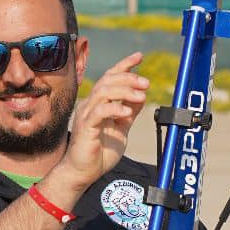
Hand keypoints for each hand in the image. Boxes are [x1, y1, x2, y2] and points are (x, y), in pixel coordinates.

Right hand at [63, 53, 149, 187]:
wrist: (83, 173)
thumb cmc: (100, 152)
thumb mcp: (121, 129)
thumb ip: (129, 113)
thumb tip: (142, 96)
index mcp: (99, 103)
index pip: (110, 77)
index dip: (124, 65)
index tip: (139, 56)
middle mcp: (91, 105)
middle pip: (108, 80)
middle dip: (129, 78)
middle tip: (146, 83)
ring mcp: (86, 114)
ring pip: (104, 92)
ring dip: (125, 91)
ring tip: (142, 96)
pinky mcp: (86, 127)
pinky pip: (100, 111)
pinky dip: (115, 108)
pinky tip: (127, 111)